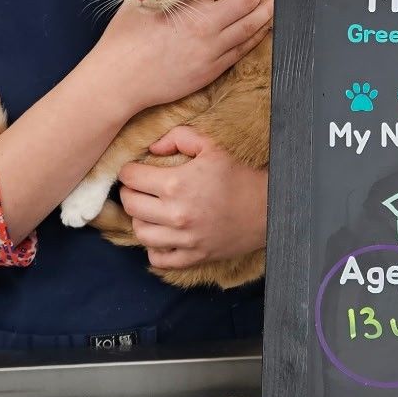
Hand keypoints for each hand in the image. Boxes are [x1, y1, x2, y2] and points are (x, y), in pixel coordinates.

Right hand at [95, 0, 273, 114]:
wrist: (120, 80)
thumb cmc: (123, 41)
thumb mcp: (139, 3)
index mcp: (187, 5)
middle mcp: (205, 25)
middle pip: (246, 0)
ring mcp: (212, 49)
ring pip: (251, 26)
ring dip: (267, 9)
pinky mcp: (212, 69)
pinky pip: (243, 49)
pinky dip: (257, 35)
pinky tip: (263, 27)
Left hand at [118, 127, 267, 271]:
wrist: (268, 208)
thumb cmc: (238, 175)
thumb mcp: (211, 146)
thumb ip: (178, 137)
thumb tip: (151, 147)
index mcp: (177, 184)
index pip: (130, 177)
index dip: (130, 171)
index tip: (137, 170)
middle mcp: (176, 214)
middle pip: (130, 204)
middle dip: (130, 192)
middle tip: (140, 188)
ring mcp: (184, 239)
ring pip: (140, 232)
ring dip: (140, 219)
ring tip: (150, 210)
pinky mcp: (194, 256)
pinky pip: (158, 259)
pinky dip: (154, 248)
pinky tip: (162, 235)